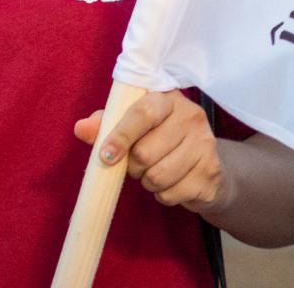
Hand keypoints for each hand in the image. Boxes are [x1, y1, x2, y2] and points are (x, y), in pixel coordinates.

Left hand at [74, 90, 230, 213]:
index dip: (120, 136)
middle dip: (133, 166)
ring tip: (153, 172)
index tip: (105, 156)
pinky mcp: (211, 174)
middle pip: (145, 152)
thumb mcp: (132, 126)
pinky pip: (172, 194)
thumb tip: (81, 129)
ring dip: (147, 182)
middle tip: (137, 164)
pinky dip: (163, 195)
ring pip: (157, 176)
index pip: (142, 114)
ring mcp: (206, 145)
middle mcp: (191, 117)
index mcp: (168, 98)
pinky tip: (172, 183)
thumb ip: (105, 124)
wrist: (205, 165)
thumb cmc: (160, 138)